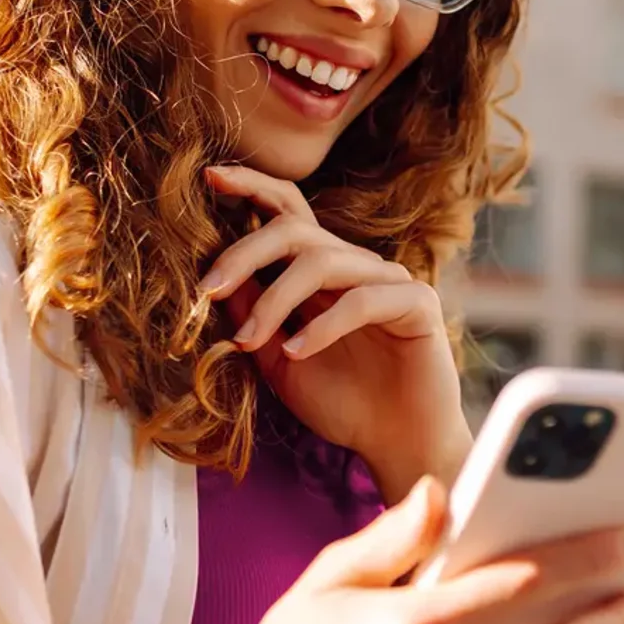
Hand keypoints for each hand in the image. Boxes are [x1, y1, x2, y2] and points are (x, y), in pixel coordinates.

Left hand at [199, 165, 467, 498]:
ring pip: (323, 262)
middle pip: (295, 230)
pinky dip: (323, 325)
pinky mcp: (416, 304)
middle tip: (207, 290)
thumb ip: (253, 318)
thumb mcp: (279, 361)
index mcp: (324, 271)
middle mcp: (356, 265)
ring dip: (276, 300)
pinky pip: (362, 300)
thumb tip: (213, 281)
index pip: (289, 211)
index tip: (210, 178)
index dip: (252, 186)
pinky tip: (299, 352)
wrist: (396, 446)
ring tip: (251, 340)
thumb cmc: (342, 404)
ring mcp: (389, 280)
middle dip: (244, 254)